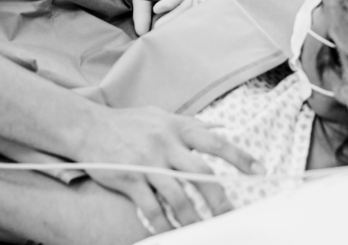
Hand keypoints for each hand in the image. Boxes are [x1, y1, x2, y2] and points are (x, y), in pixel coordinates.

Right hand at [80, 105, 260, 233]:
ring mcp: (147, 162)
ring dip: (192, 218)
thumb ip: (187, 125)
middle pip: (201, 174)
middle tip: (230, 215)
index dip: (239, 157)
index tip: (259, 171)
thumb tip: (218, 129)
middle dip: (219, 198)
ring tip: (201, 232)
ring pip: (178, 196)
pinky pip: (150, 207)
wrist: (87, 127)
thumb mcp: (160, 116)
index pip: (215, 142)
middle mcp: (165, 143)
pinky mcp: (129, 178)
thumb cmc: (127, 123)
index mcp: (177, 127)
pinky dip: (161, 223)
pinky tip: (168, 231)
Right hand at [126, 0, 197, 35]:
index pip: (187, 18)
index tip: (162, 40)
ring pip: (186, 6)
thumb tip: (142, 35)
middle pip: (189, 15)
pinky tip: (157, 10)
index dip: (176, 30)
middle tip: (159, 37)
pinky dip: (169, 4)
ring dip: (172, 19)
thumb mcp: (142, 0)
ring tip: (157, 27)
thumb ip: (143, 17)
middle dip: (174, 28)